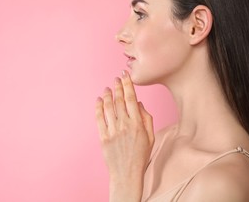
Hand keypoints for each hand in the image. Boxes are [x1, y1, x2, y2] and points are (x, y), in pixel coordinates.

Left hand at [95, 70, 154, 200]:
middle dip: (117, 87)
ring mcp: (112, 131)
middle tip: (116, 78)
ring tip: (107, 87)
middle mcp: (124, 125)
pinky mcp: (103, 137)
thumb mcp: (151, 136)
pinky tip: (99, 100)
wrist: (127, 173)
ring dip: (107, 95)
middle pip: (119, 100)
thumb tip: (138, 103)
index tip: (125, 75)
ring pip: (108, 107)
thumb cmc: (141, 155)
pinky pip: (99, 119)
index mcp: (137, 124)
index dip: (127, 85)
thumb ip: (146, 118)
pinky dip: (98, 107)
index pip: (131, 99)